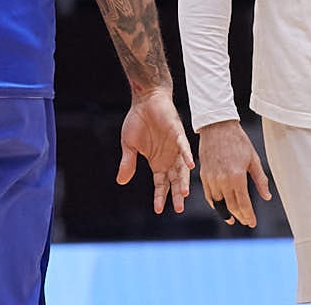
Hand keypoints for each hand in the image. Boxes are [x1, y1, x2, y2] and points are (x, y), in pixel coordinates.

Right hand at [117, 88, 194, 213]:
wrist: (145, 99)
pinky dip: (186, 156)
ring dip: (183, 180)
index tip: (158, 210)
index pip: (160, 184)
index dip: (160, 196)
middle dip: (176, 194)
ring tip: (183, 193)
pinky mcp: (178, 133)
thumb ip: (127, 162)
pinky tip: (189, 166)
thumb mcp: (129, 145)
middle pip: (174, 180)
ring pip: (181, 167)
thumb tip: (121, 182)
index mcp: (157, 162)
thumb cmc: (138, 121)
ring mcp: (175, 146)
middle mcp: (169, 157)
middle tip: (178, 208)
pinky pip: (184, 147)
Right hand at [197, 120, 271, 227]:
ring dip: (226, 213)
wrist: (217, 127)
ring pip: (218, 203)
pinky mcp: (204, 175)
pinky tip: (220, 207)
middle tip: (245, 221)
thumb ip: (260, 180)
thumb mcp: (253, 159)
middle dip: (239, 216)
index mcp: (237, 177)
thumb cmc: (238, 141)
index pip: (243, 204)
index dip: (248, 215)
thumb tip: (267, 197)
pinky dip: (214, 203)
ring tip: (232, 219)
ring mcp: (211, 178)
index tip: (252, 222)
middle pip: (231, 206)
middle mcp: (223, 180)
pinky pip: (209, 195)